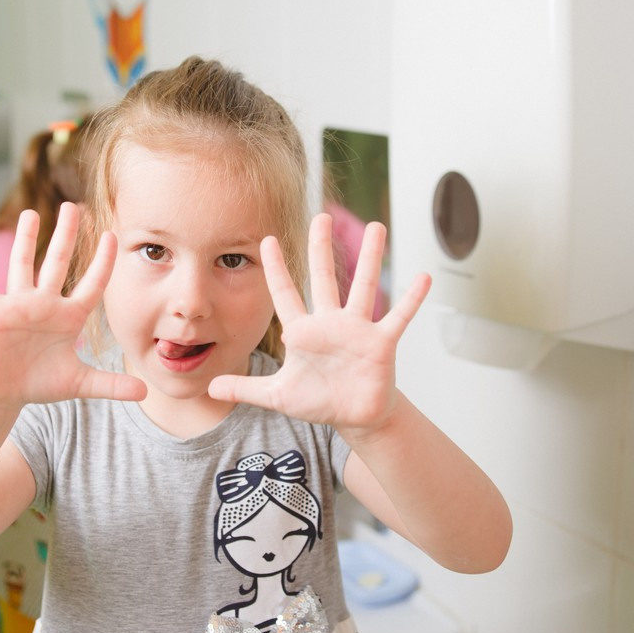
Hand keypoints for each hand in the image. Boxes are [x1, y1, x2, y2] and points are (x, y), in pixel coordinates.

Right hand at [0, 202, 145, 409]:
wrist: (4, 393)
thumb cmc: (40, 383)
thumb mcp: (80, 383)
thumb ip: (112, 385)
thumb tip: (146, 393)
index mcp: (69, 316)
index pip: (92, 283)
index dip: (103, 261)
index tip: (112, 235)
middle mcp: (45, 303)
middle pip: (58, 261)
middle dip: (67, 234)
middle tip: (73, 206)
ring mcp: (18, 304)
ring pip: (23, 264)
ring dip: (27, 239)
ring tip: (31, 213)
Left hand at [208, 213, 429, 435]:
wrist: (355, 418)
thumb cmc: (319, 402)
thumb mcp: (277, 396)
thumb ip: (245, 388)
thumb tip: (210, 387)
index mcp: (303, 332)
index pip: (285, 294)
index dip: (276, 269)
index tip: (267, 240)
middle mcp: (330, 323)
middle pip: (324, 278)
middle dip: (321, 247)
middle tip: (321, 215)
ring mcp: (358, 330)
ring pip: (364, 287)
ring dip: (372, 258)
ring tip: (378, 227)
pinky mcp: (381, 343)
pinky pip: (398, 316)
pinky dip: (411, 299)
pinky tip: (423, 277)